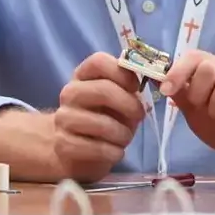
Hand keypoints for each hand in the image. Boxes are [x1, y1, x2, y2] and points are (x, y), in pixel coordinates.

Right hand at [52, 51, 145, 182]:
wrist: (77, 150)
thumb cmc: (105, 118)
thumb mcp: (119, 100)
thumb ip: (130, 89)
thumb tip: (151, 82)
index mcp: (83, 75)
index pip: (98, 61)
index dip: (122, 72)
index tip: (136, 86)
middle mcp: (70, 93)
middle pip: (102, 89)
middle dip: (128, 104)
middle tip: (140, 115)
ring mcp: (63, 118)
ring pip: (100, 123)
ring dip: (122, 133)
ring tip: (126, 138)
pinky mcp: (63, 144)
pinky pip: (94, 148)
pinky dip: (112, 152)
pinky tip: (116, 152)